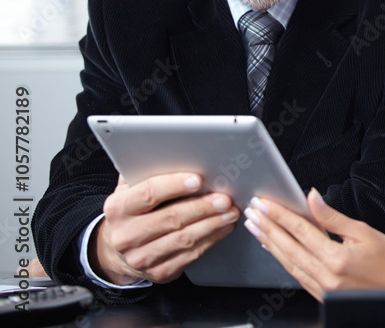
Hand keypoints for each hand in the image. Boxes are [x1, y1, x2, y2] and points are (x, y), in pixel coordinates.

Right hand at [92, 173, 239, 284]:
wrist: (116, 250)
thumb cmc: (132, 211)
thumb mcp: (130, 189)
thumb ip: (146, 171)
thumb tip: (172, 148)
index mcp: (118, 208)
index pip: (148, 193)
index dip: (174, 185)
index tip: (198, 179)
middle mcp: (126, 235)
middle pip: (171, 218)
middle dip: (202, 207)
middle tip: (225, 197)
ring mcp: (141, 257)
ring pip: (184, 239)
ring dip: (212, 224)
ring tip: (231, 211)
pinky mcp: (159, 272)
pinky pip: (190, 256)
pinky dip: (211, 240)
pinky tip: (223, 227)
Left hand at [244, 189, 384, 308]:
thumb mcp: (361, 230)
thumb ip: (332, 216)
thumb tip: (312, 199)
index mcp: (336, 258)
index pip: (300, 231)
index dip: (279, 215)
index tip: (265, 204)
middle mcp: (326, 277)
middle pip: (288, 248)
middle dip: (267, 228)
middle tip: (252, 213)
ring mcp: (322, 289)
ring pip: (287, 263)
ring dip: (269, 244)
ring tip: (256, 228)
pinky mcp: (321, 295)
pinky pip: (296, 275)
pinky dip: (282, 260)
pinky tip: (274, 249)